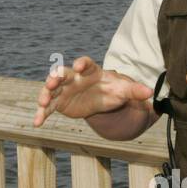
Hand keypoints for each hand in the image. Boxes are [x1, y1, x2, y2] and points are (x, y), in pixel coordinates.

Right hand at [33, 56, 153, 127]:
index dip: (80, 64)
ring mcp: (64, 89)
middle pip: (62, 74)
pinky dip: (41, 114)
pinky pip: (48, 107)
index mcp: (89, 71)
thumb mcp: (123, 91)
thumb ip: (134, 91)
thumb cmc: (112, 90)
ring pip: (51, 90)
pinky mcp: (59, 103)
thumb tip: (150, 92)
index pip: (84, 64)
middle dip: (55, 77)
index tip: (78, 66)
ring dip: (45, 95)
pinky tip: (36, 123)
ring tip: (42, 104)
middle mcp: (73, 78)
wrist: (102, 99)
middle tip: (52, 81)